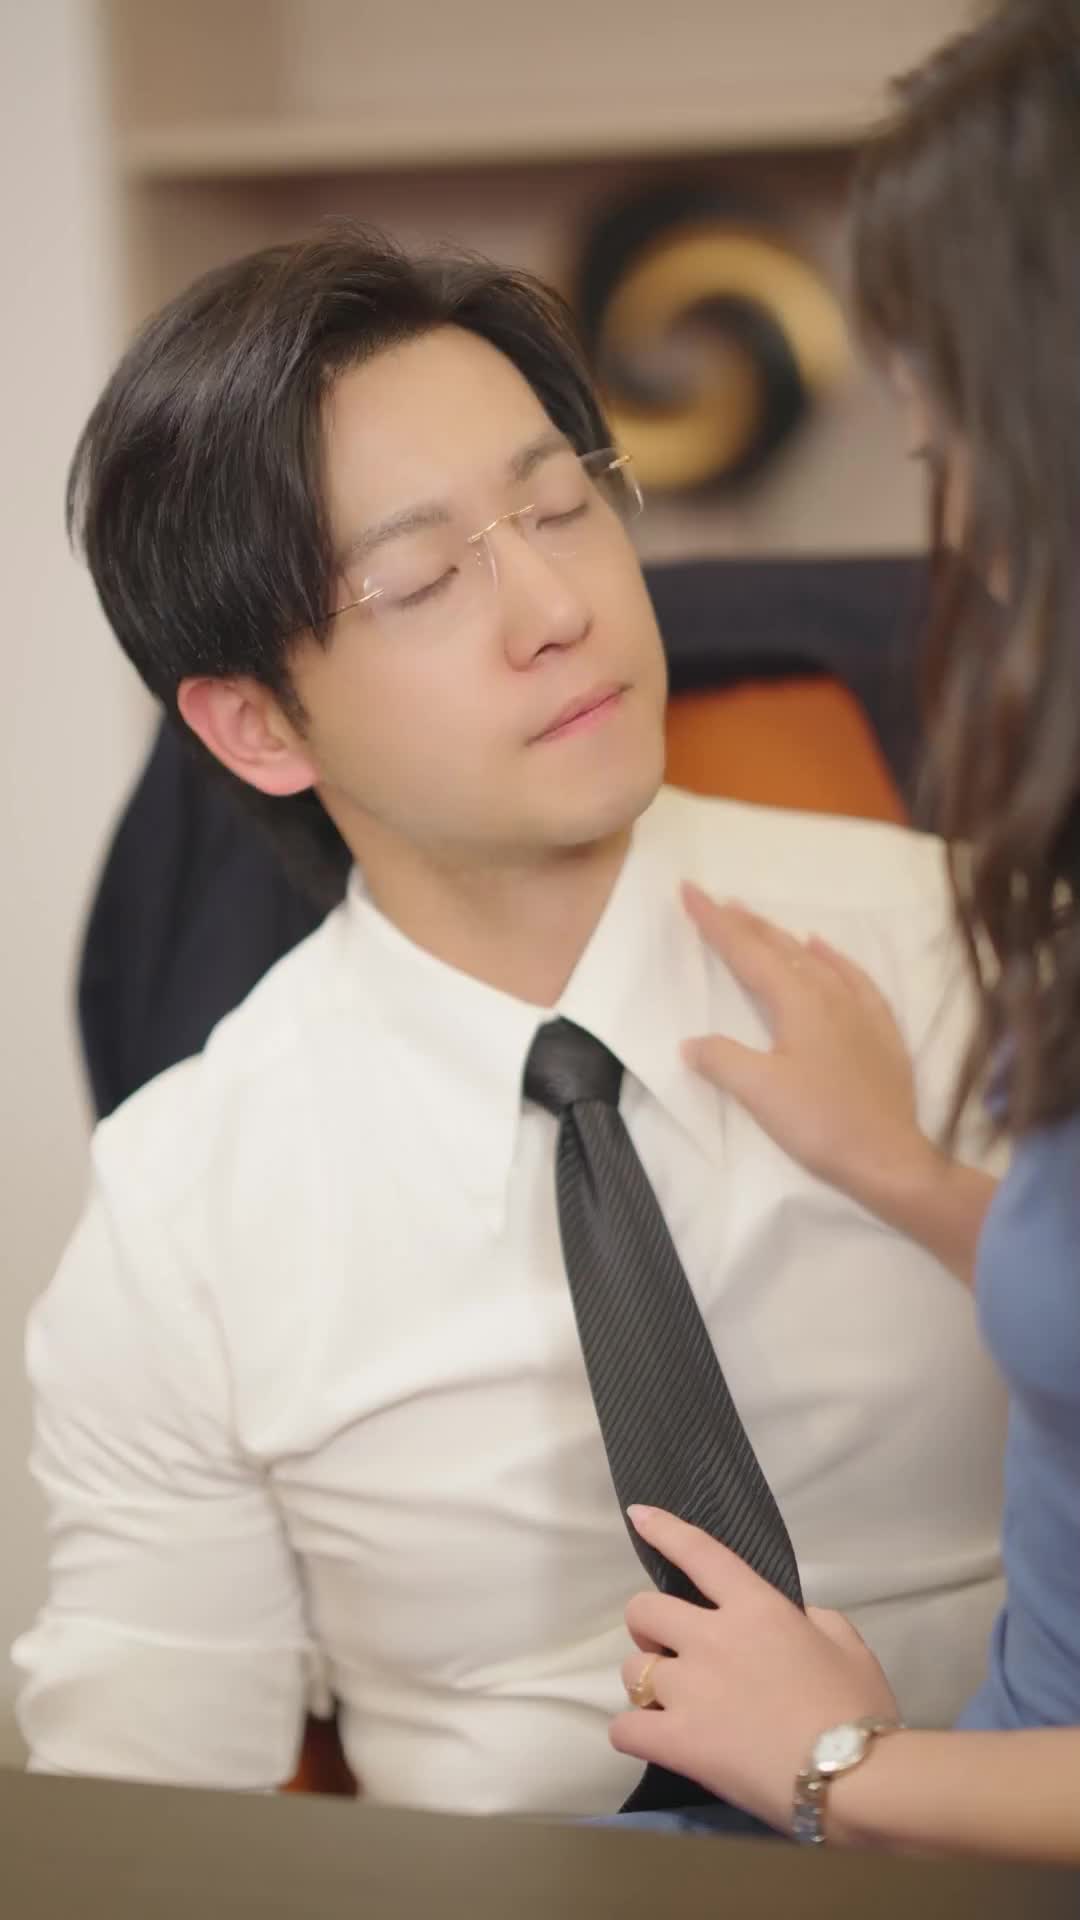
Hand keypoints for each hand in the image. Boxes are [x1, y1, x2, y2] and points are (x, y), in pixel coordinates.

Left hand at [610, 1506, 898, 1837]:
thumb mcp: (847, 1644)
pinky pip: (624, 1728)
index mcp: (756, 1608)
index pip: (700, 1553)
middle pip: (644, 1610)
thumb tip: (792, 1621)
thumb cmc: (857, 1708)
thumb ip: (812, 1620)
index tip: (637, 1516)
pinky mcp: (678, 1741)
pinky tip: (651, 1737)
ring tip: (667, 1703)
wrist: (852, 1776)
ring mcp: (689, 1689)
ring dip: (644, 1683)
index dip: (663, 1530)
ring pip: (630, 1670)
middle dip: (648, 1626)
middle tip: (668, 1650)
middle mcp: (712, 1638)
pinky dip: (632, 1731)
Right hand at [681, 884, 936, 1213]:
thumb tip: (692, 1043)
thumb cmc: (821, 1123)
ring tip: (759, 922)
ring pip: (814, 959)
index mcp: (798, 1001)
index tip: (690, 891)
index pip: (747, 952)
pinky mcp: (880, 1031)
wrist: (889, 1157)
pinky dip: (832, 958)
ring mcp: (860, 1011)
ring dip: (782, 938)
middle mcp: (830, 994)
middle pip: (780, 948)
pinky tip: (824, 950)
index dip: (715, 923)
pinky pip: (853, 978)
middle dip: (745, 924)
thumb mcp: (760, 1093)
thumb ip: (722, 1060)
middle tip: (718, 901)